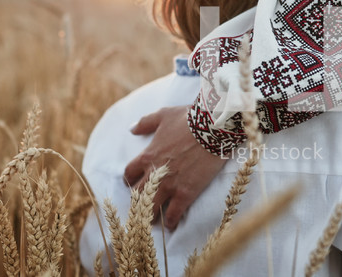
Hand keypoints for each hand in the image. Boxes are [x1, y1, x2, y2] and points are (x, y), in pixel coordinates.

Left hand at [123, 105, 226, 229]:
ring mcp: (170, 185)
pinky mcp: (186, 193)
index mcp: (147, 156)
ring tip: (153, 220)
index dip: (130, 180)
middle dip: (138, 202)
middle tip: (141, 206)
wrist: (212, 128)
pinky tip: (171, 225)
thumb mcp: (163, 116)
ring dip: (150, 215)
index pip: (129, 174)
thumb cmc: (188, 119)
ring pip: (151, 208)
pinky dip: (171, 221)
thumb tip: (131, 129)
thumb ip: (145, 123)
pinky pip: (173, 213)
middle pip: (137, 195)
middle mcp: (154, 174)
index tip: (134, 184)